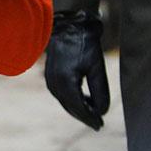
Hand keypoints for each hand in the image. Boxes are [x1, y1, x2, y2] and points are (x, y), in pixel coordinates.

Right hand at [44, 9, 109, 129]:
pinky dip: (70, 101)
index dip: (91, 119)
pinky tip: (82, 99)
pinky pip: (60, 94)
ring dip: (77, 109)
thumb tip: (101, 111)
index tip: (101, 125)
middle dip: (84, 117)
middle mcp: (55, 83)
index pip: (80, 109)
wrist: (67, 25)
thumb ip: (100, 92)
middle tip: (98, 123)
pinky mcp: (49, 74)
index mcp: (66, 82)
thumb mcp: (97, 68)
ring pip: (64, 102)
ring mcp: (49, 79)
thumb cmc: (84, 44)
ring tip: (92, 112)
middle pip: (71, 108)